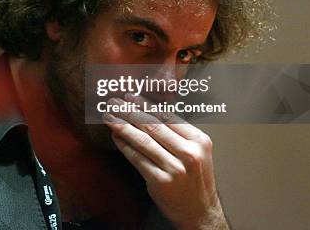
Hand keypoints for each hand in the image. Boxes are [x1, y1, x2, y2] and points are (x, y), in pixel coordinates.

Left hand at [103, 97, 228, 229]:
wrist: (200, 211)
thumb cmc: (194, 179)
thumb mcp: (195, 152)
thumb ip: (176, 134)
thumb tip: (146, 112)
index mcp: (199, 141)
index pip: (168, 117)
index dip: (146, 105)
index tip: (131, 96)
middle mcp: (189, 153)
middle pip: (153, 126)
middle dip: (130, 111)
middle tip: (114, 102)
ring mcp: (175, 168)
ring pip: (143, 140)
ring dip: (123, 126)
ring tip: (109, 116)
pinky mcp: (161, 181)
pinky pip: (138, 158)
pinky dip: (124, 146)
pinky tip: (116, 137)